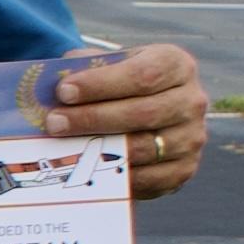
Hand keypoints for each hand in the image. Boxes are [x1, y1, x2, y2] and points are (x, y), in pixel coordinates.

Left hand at [45, 41, 211, 199]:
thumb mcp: (105, 66)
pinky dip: (116, 176)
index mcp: (175, 65)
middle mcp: (192, 100)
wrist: (142, 112)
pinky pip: (149, 178)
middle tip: (53, 122)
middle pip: (143, 112)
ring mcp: (192, 137)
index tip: (63, 91)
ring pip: (144, 147)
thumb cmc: (115, 85)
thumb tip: (51, 81)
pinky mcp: (184, 169)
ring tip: (61, 147)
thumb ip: (83, 68)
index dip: (101, 84)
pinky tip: (86, 169)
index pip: (142, 74)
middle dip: (93, 118)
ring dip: (100, 150)